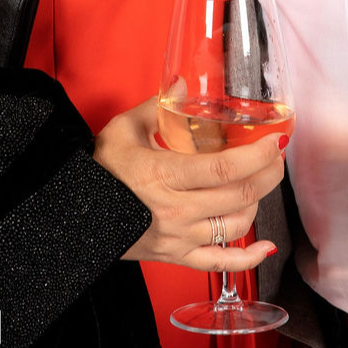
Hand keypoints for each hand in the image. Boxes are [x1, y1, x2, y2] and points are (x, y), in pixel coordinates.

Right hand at [92, 97, 285, 273]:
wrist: (72, 215)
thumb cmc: (98, 172)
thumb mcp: (122, 131)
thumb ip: (157, 107)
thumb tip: (182, 85)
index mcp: (164, 175)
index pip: (225, 167)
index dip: (257, 156)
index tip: (275, 142)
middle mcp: (176, 210)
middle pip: (239, 195)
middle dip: (268, 175)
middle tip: (275, 158)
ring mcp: (179, 237)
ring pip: (236, 225)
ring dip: (258, 204)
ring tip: (259, 185)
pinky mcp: (176, 256)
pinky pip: (220, 263)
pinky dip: (249, 259)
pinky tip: (267, 248)